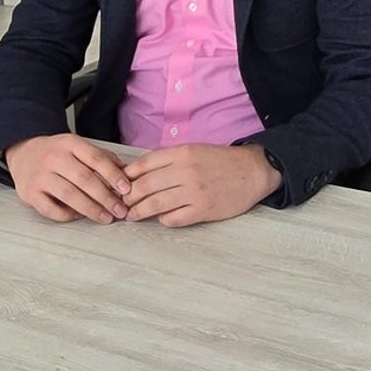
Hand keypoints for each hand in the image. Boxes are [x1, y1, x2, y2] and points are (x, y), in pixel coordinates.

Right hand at [5, 133, 133, 223]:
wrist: (22, 152)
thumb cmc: (56, 153)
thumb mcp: (77, 146)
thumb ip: (101, 157)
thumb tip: (126, 174)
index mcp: (69, 143)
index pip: (96, 158)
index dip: (113, 175)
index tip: (127, 189)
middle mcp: (53, 157)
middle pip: (84, 179)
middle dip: (106, 197)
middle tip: (120, 210)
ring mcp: (39, 176)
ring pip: (69, 195)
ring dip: (91, 209)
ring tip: (106, 217)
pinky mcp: (30, 193)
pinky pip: (52, 209)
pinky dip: (68, 215)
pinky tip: (80, 216)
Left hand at [121, 142, 281, 226]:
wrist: (253, 171)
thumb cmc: (220, 161)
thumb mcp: (193, 150)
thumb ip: (168, 160)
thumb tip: (138, 173)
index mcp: (181, 153)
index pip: (143, 165)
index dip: (126, 177)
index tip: (118, 185)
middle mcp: (185, 171)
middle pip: (144, 186)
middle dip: (128, 197)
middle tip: (120, 203)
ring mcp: (194, 192)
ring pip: (155, 204)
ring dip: (138, 212)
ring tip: (131, 215)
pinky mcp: (203, 210)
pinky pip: (174, 218)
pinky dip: (163, 220)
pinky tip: (161, 219)